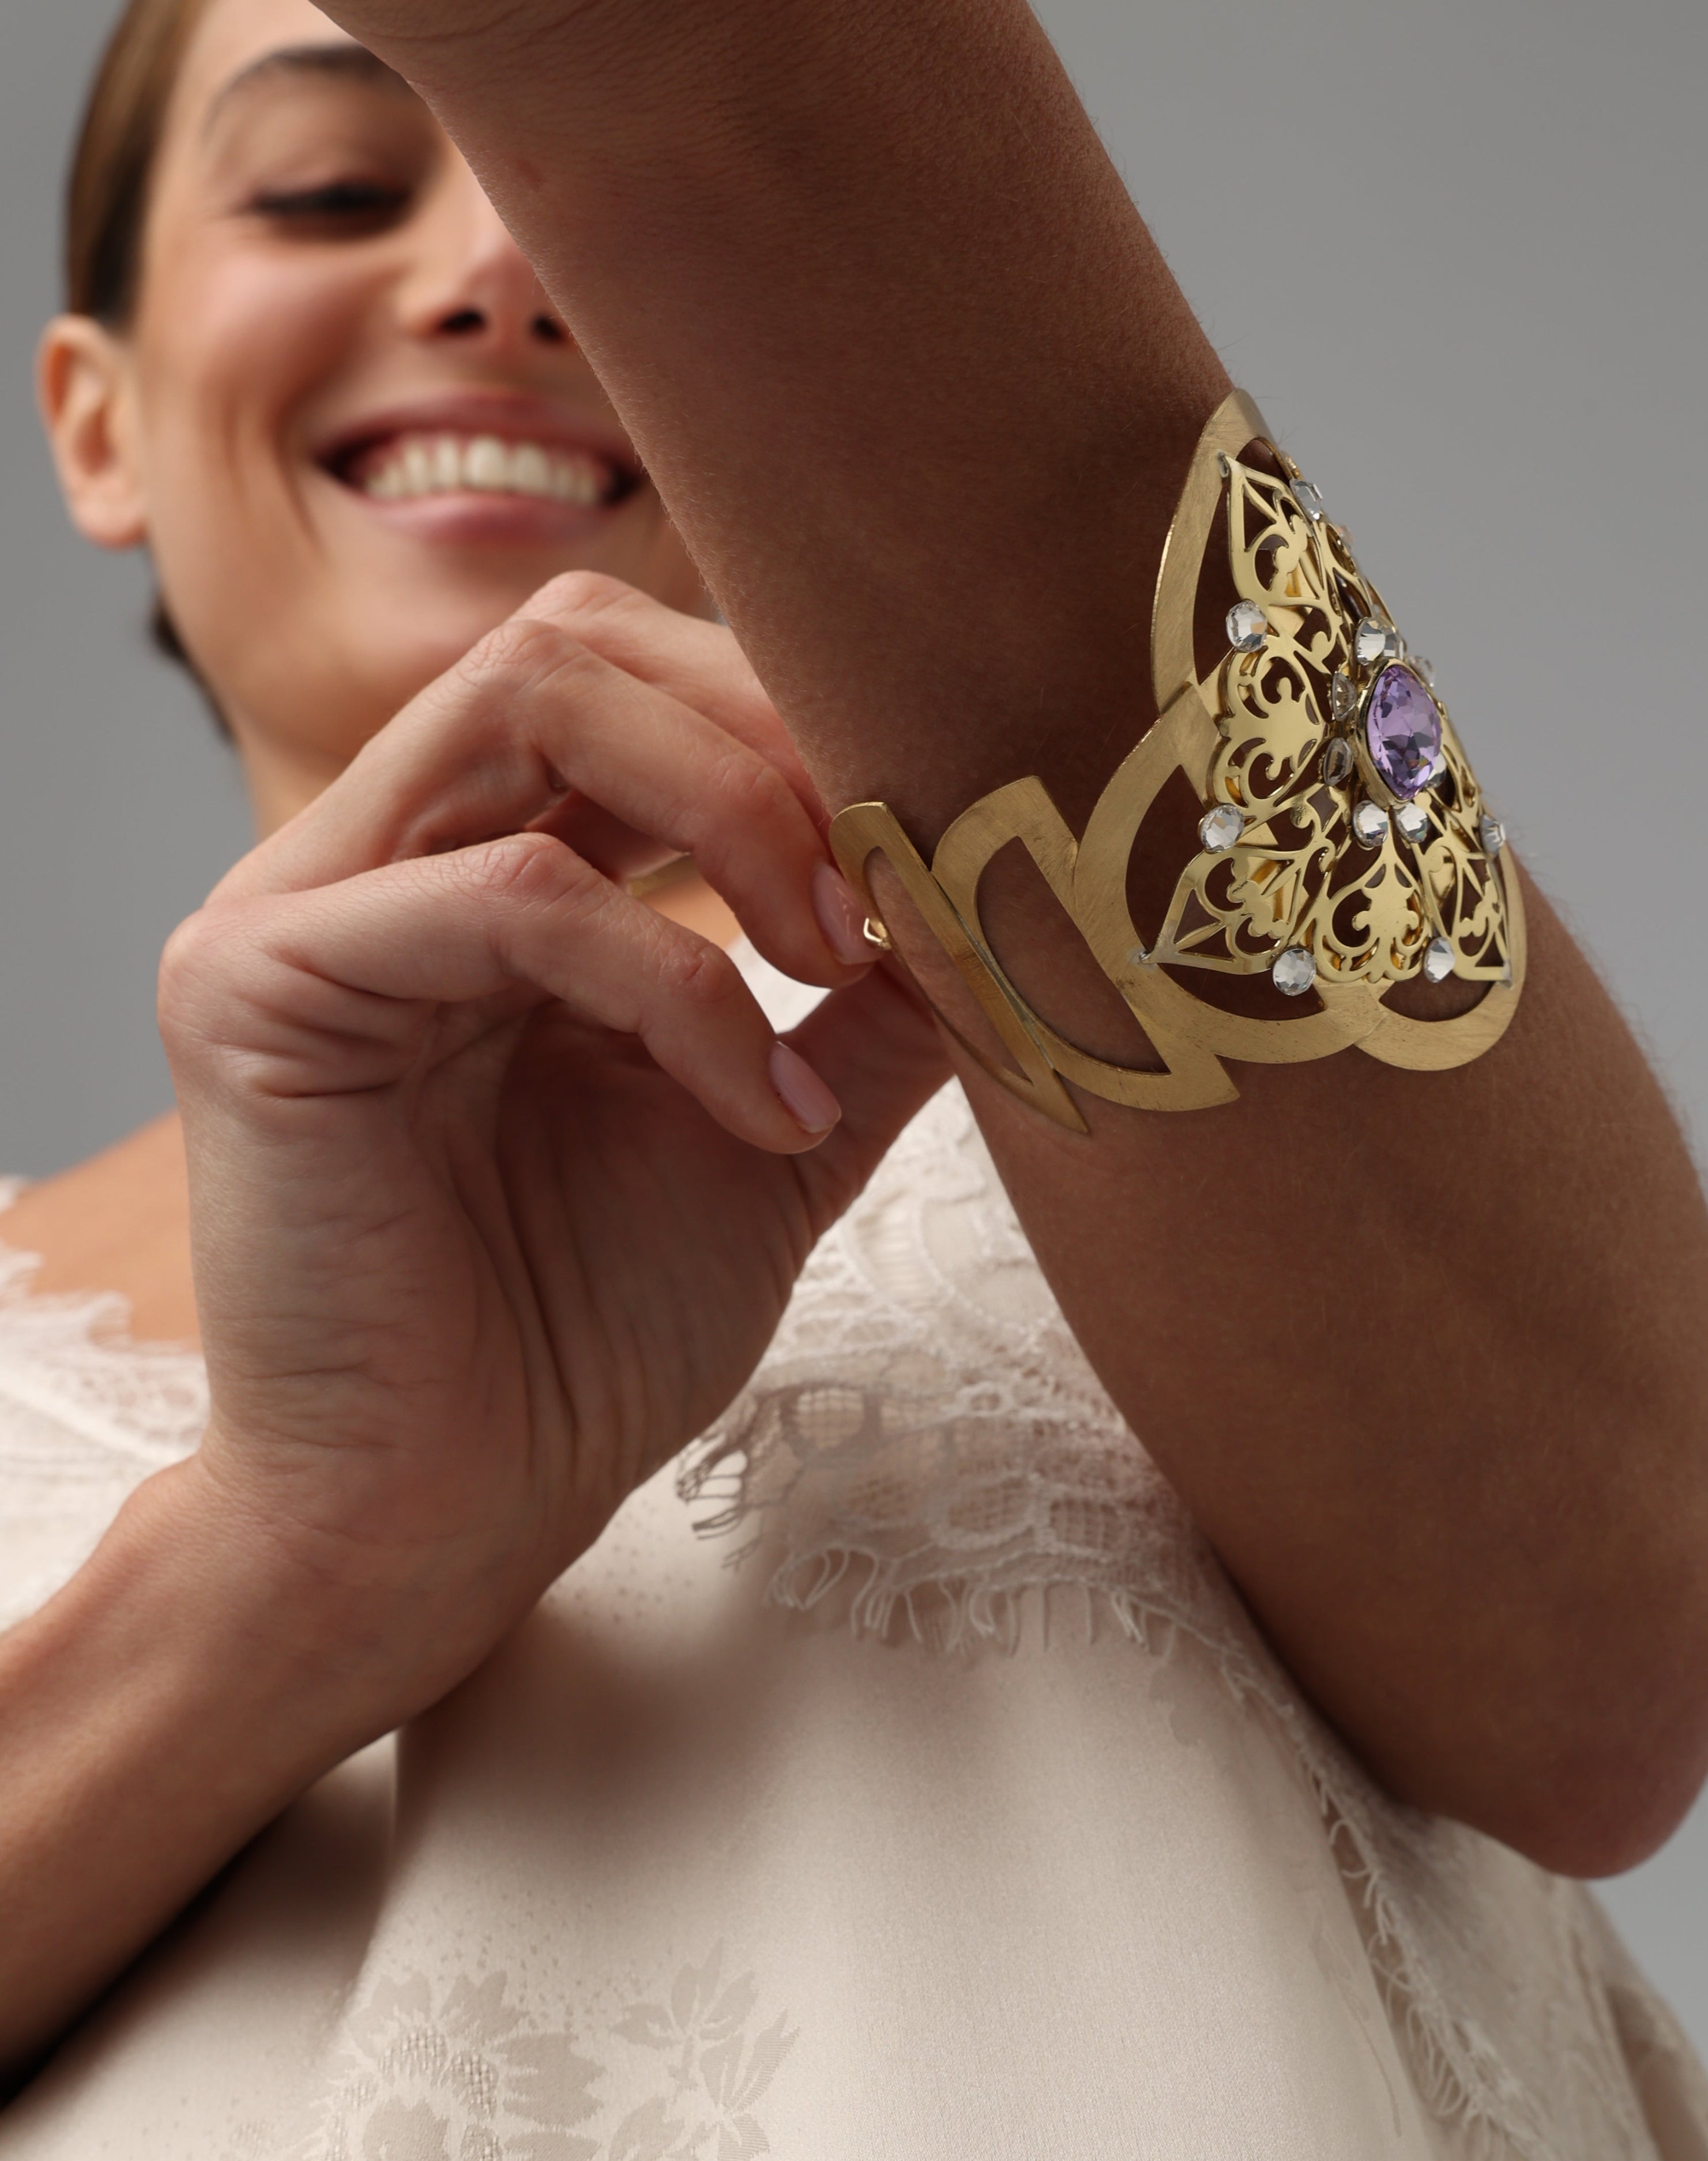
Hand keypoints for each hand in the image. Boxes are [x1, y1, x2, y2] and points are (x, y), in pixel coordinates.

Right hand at [159, 569, 946, 1741]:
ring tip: (832, 968)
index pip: (630, 677)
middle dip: (769, 739)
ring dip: (736, 818)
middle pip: (579, 640)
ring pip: (535, 702)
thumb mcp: (769, 1135)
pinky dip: (673, 985)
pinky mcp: (256, 983)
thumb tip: (998, 903)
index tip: (933, 856)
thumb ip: (861, 1009)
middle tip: (883, 893)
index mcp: (478, 872)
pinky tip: (761, 1109)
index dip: (793, 724)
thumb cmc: (580, 1341)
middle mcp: (377, 856)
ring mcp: (302, 905)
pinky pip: (507, 894)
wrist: (451, 1520)